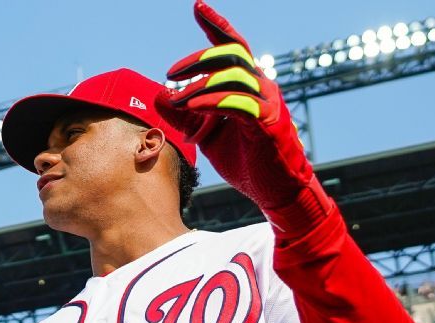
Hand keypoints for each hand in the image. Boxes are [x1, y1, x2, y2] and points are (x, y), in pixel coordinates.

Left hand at [155, 1, 330, 232]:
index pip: (233, 46)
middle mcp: (262, 86)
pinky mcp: (268, 123)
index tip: (197, 6)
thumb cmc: (246, 160)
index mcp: (249, 84)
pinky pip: (237, 103)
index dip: (216, 25)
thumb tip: (157, 96)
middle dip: (197, 59)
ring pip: (232, 77)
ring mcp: (267, 103)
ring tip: (177, 99)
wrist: (276, 191)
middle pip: (231, 55)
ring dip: (199, 86)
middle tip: (171, 72)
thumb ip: (184, 115)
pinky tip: (190, 107)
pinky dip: (211, 102)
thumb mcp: (206, 134)